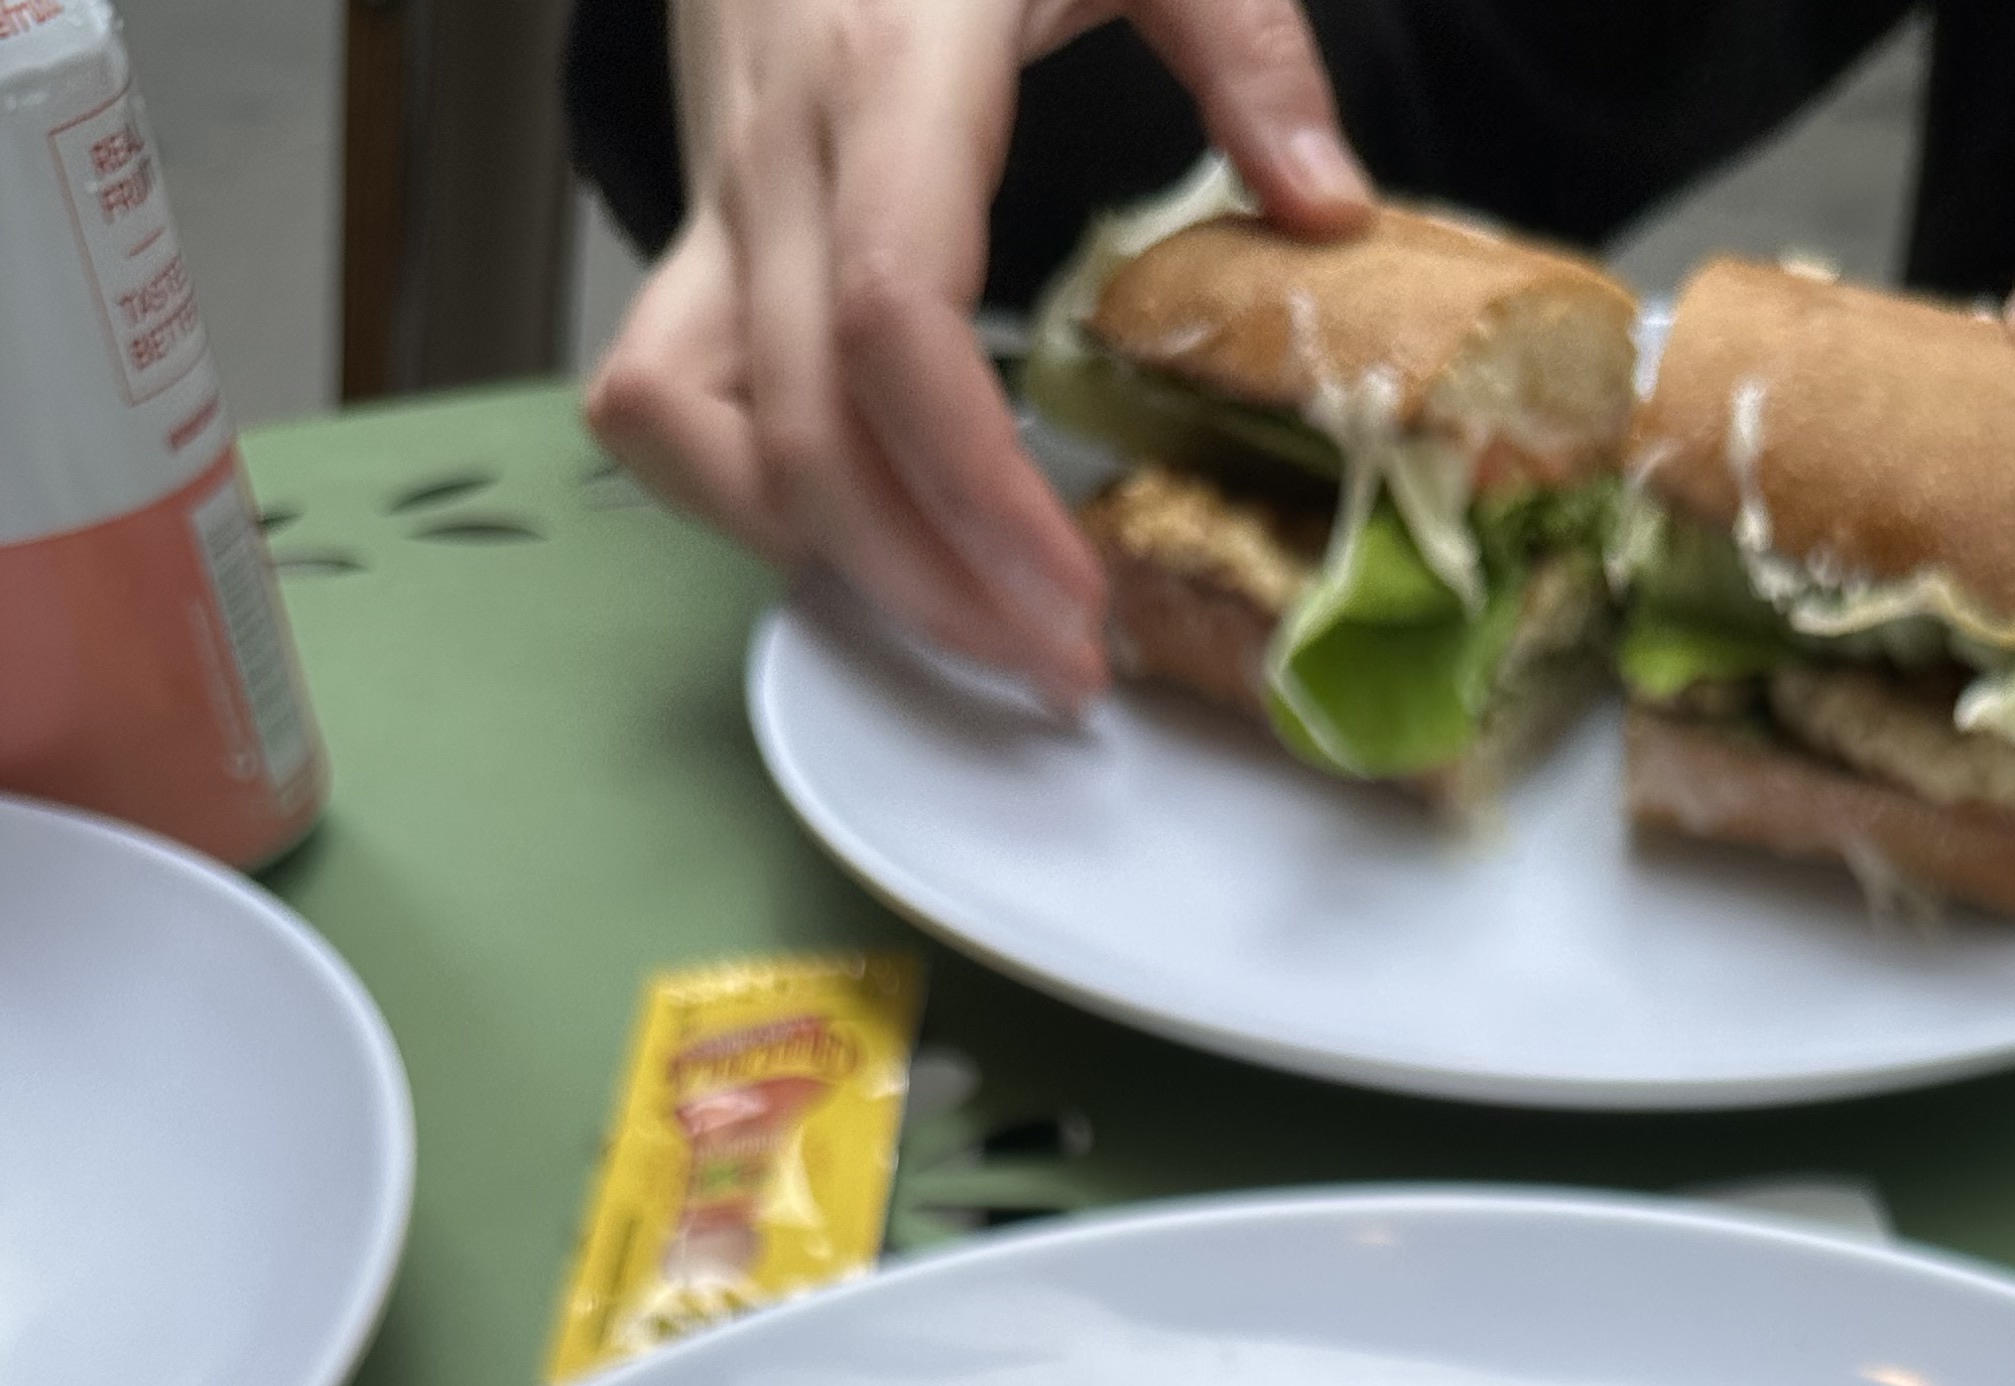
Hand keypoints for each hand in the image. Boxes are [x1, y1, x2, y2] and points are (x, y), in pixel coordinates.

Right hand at [585, 0, 1367, 703]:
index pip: (889, 320)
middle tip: (1058, 668)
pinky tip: (858, 532)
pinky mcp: (691, 226)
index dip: (975, 489)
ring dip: (820, 555)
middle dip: (926, 586)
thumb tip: (1328, 209)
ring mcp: (714, 193)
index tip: (1074, 597)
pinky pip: (660, 397)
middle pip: (802, 425)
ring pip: (691, 429)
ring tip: (961, 622)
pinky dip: (740, 493)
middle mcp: (777, 148)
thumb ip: (1246, 46)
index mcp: (889, 66)